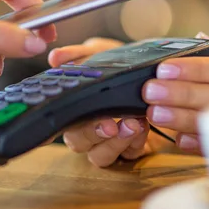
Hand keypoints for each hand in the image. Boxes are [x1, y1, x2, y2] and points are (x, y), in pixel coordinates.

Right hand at [48, 37, 174, 166]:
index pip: (61, 122)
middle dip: (94, 133)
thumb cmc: (118, 66)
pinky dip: (136, 143)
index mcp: (74, 110)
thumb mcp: (99, 53)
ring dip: (115, 142)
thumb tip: (55, 57)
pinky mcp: (131, 150)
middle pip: (78, 143)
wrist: (154, 72)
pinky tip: (144, 127)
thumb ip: (77, 55)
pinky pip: (129, 155)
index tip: (73, 115)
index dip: (61, 124)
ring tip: (132, 124)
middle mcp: (87, 131)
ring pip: (101, 156)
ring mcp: (108, 143)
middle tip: (110, 123)